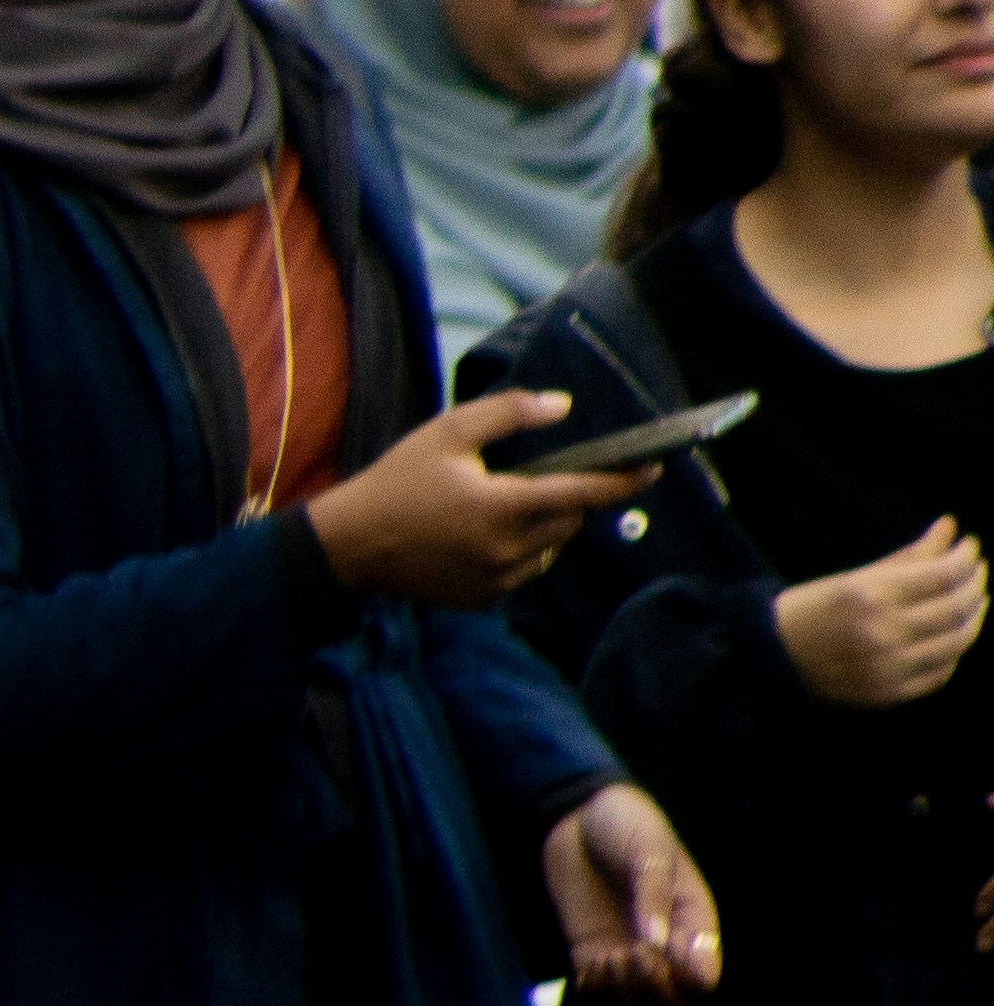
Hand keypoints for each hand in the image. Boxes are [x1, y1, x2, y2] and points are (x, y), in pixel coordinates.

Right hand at [298, 395, 632, 609]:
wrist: (350, 545)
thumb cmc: (396, 482)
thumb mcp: (446, 433)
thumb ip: (508, 413)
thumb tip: (562, 406)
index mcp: (506, 505)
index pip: (584, 492)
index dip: (624, 480)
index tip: (654, 468)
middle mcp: (510, 548)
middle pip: (570, 521)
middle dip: (566, 498)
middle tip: (534, 480)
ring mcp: (499, 579)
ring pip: (551, 550)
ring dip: (544, 529)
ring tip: (504, 510)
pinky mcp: (484, 599)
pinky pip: (524, 573)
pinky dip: (520, 554)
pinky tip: (482, 538)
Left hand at [547, 782, 721, 1001]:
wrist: (578, 815)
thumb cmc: (627, 824)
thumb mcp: (648, 850)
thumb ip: (653, 895)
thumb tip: (658, 945)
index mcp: (693, 919)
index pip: (703, 975)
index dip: (687, 978)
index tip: (664, 951)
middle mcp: (664, 943)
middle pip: (673, 998)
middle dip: (655, 988)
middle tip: (633, 954)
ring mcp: (627, 948)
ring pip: (636, 1000)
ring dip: (625, 992)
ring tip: (610, 958)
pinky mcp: (591, 949)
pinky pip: (598, 989)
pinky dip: (596, 989)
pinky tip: (590, 966)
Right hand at [779, 517, 987, 707]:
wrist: (766, 658)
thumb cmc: (807, 610)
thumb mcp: (852, 578)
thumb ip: (907, 555)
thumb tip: (950, 527)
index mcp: (870, 596)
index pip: (944, 574)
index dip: (966, 558)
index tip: (970, 547)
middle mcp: (883, 633)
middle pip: (957, 607)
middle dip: (975, 584)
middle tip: (975, 571)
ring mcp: (887, 668)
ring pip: (957, 642)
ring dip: (972, 617)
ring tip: (971, 601)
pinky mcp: (887, 694)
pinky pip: (940, 673)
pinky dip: (953, 653)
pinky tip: (949, 635)